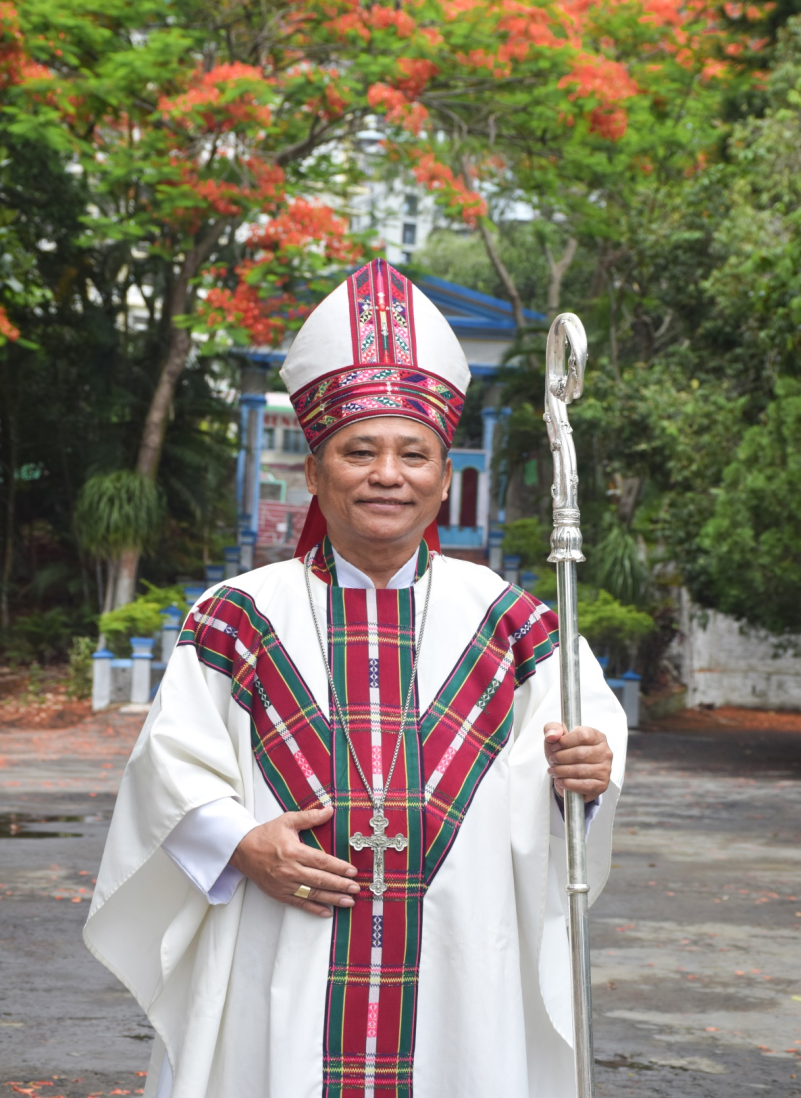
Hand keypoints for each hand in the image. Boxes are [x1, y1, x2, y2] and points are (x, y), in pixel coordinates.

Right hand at [229, 805, 358, 917]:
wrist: (242, 850)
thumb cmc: (266, 834)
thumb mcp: (288, 820)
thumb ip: (310, 817)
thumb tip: (330, 810)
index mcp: (294, 851)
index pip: (322, 861)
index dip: (339, 867)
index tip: (352, 871)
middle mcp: (290, 870)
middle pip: (320, 879)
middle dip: (340, 885)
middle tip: (357, 888)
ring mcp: (284, 884)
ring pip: (313, 893)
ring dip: (332, 898)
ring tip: (348, 901)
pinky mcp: (279, 894)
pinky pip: (299, 903)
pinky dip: (314, 909)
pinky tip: (327, 912)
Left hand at [544, 722, 611, 802]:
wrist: (570, 771)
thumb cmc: (566, 751)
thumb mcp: (557, 736)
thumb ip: (552, 729)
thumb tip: (552, 736)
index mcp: (597, 736)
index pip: (583, 735)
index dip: (565, 741)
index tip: (554, 747)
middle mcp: (604, 752)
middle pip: (580, 754)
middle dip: (561, 758)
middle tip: (552, 760)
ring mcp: (605, 769)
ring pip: (580, 770)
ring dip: (562, 771)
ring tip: (554, 771)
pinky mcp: (602, 784)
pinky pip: (584, 785)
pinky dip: (569, 784)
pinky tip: (561, 780)